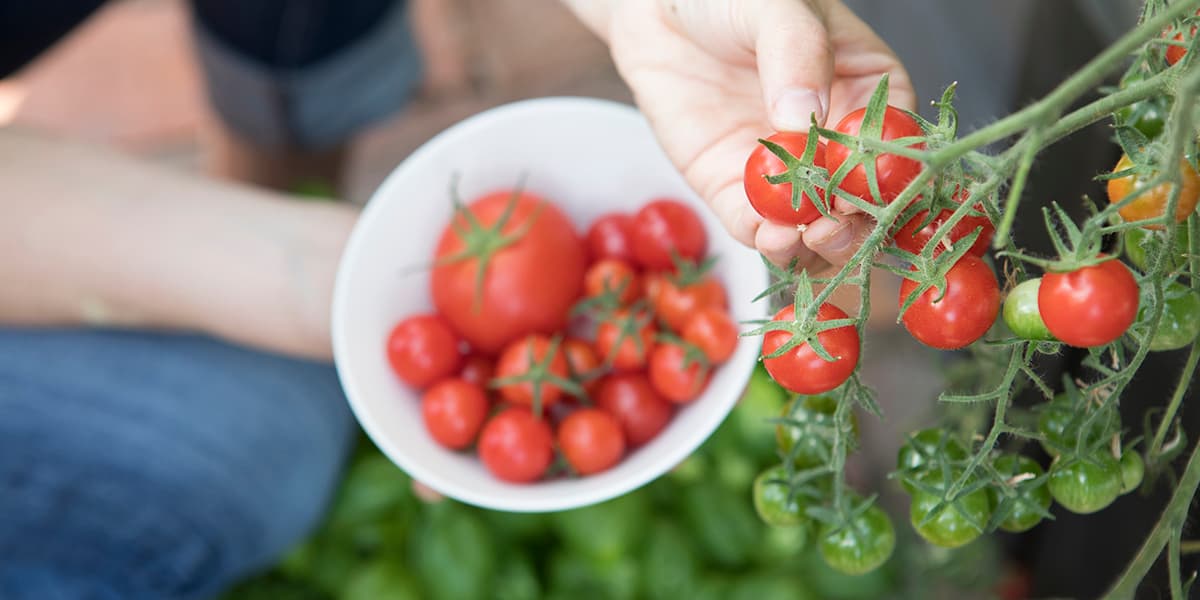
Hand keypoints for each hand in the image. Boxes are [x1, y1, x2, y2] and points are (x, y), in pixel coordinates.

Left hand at [572, 0, 914, 270]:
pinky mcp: (736, 191)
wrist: (657, 10)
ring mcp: (787, 173)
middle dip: (857, 223)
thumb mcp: (776, 8)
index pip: (897, 145)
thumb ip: (797, 53)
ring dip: (818, 246)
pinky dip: (770, 242)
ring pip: (816, 228)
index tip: (875, 190)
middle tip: (836, 224)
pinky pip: (759, 228)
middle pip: (863, 202)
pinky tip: (771, 238)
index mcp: (868, 92)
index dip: (894, 175)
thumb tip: (805, 116)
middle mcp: (834, 143)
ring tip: (805, 237)